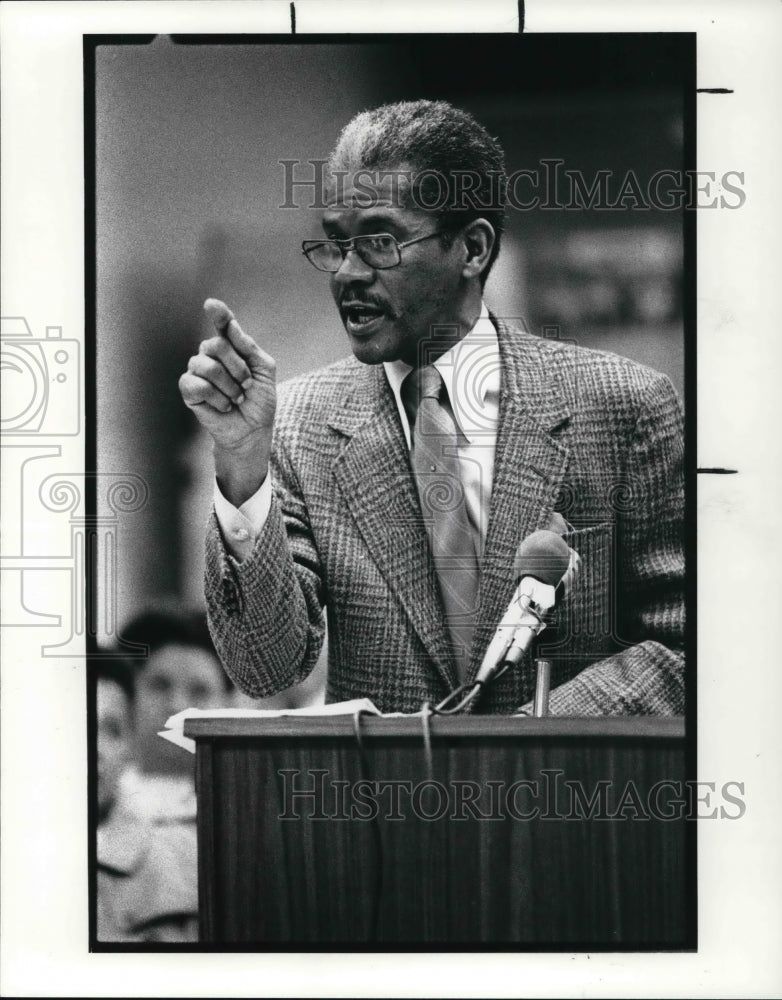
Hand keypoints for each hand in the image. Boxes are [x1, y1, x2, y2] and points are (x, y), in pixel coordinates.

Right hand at [179, 299, 276, 503]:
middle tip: (246, 385)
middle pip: (217, 345)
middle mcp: (211, 354)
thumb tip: (231, 326)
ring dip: (229, 387)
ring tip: (236, 398)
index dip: (218, 314)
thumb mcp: (264, 370)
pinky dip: (217, 398)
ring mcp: (197, 370)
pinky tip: (223, 406)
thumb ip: (249, 347)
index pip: (223, 324)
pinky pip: (197, 384)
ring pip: (207, 365)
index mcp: (231, 347)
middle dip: (238, 368)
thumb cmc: (259, 400)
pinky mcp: (188, 389)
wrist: (252, 430)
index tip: (212, 305)